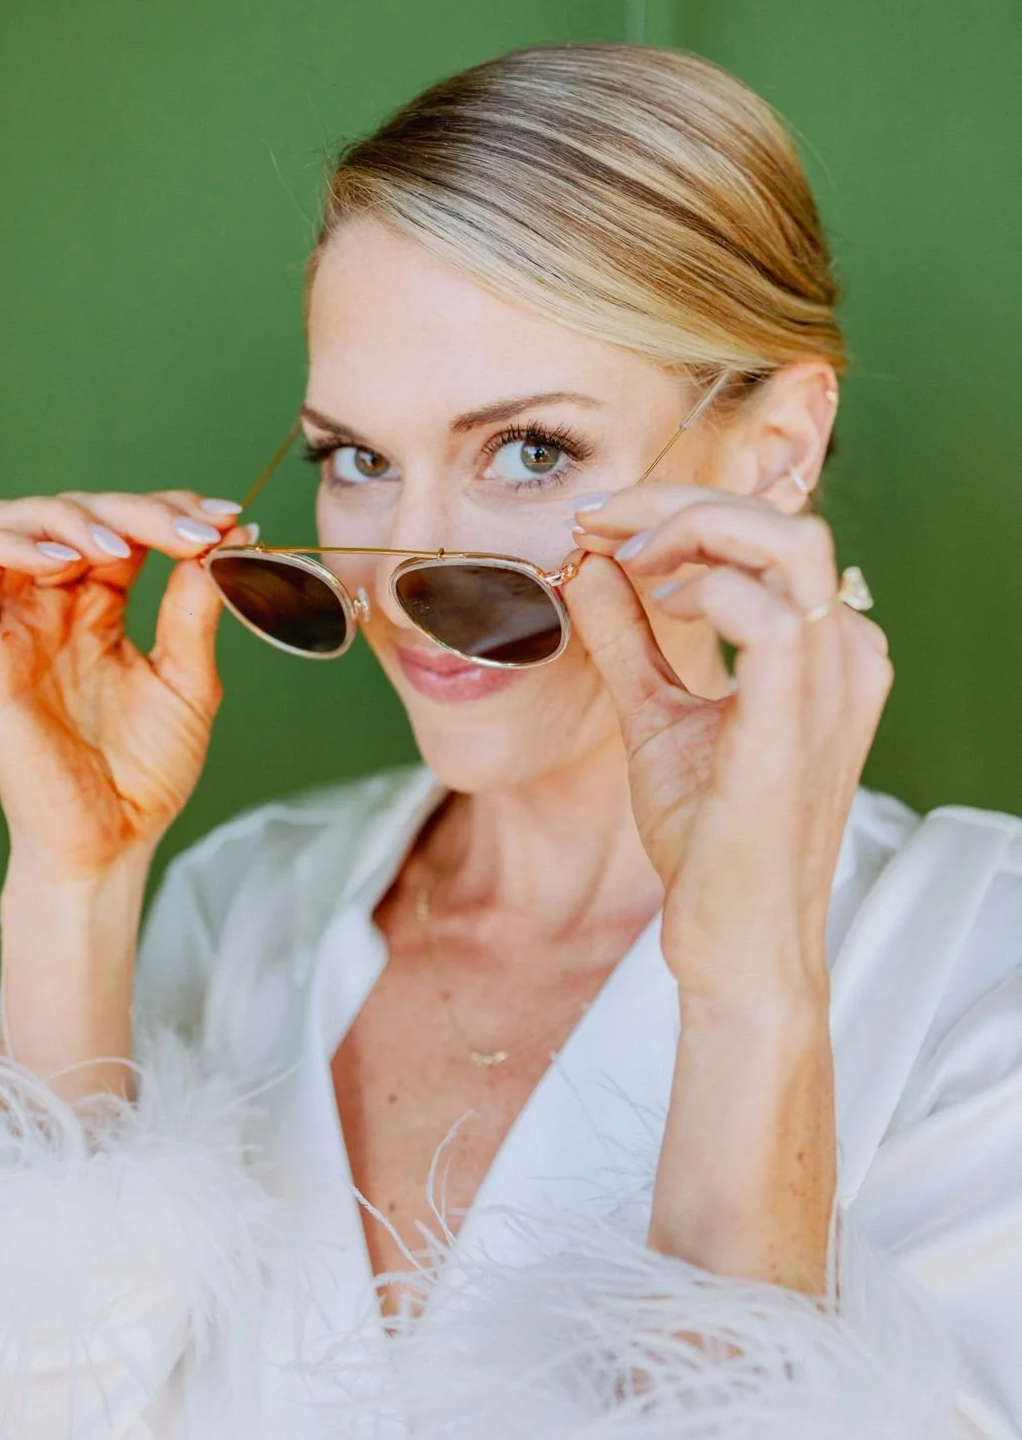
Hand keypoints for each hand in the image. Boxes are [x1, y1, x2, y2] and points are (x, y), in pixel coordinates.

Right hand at [0, 490, 249, 879]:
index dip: (168, 509)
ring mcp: (12, 626)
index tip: (226, 519)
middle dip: (136, 508)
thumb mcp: (188, 681)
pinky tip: (67, 561)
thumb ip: (194, 611)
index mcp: (97, 610)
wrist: (113, 841)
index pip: (121, 527)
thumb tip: (222, 541)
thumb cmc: (145, 773)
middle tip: (193, 529)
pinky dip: (12, 546)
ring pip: (10, 522)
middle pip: (73, 513)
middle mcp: (50, 608)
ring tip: (124, 542)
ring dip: (69, 514)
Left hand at [565, 486, 891, 1012]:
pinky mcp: (796, 723)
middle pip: (783, 519)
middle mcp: (845, 656)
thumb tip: (595, 566)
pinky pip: (773, 615)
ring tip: (630, 559)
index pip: (771, 535)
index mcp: (824, 651)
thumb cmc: (710, 839)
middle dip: (680, 501)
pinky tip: (663, 600)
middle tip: (602, 523)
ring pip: (788, 542)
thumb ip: (631, 639)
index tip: (604, 525)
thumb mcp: (657, 715)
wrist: (733, 938)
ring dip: (693, 529)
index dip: (682, 510)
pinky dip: (708, 585)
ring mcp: (832, 686)